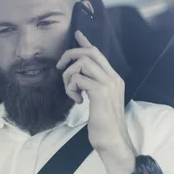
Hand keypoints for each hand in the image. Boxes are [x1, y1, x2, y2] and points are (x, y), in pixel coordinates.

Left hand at [57, 31, 134, 162]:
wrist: (112, 140)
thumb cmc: (103, 124)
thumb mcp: (98, 101)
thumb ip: (92, 87)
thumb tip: (77, 78)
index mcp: (113, 78)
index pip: (99, 54)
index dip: (86, 43)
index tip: (77, 34)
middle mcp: (113, 77)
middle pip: (90, 53)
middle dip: (70, 55)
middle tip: (60, 67)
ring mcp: (108, 84)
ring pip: (81, 64)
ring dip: (68, 77)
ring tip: (71, 93)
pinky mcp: (100, 92)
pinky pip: (77, 79)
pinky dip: (71, 88)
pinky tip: (76, 101)